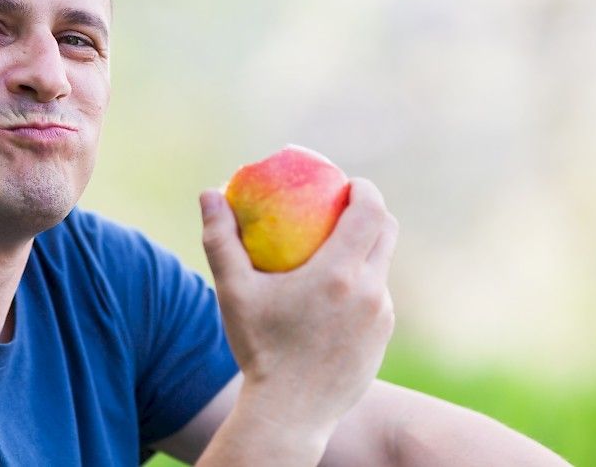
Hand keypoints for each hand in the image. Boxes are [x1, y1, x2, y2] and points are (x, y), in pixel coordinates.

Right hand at [200, 178, 397, 442]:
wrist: (289, 413)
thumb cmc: (258, 349)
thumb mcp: (234, 292)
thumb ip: (221, 239)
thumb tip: (209, 192)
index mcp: (339, 273)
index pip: (370, 211)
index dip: (364, 189)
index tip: (346, 183)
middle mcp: (370, 291)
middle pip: (386, 232)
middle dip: (370, 212)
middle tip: (343, 207)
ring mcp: (382, 317)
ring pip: (382, 267)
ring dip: (365, 250)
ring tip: (334, 250)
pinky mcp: (382, 339)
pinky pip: (378, 298)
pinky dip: (362, 285)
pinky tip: (333, 295)